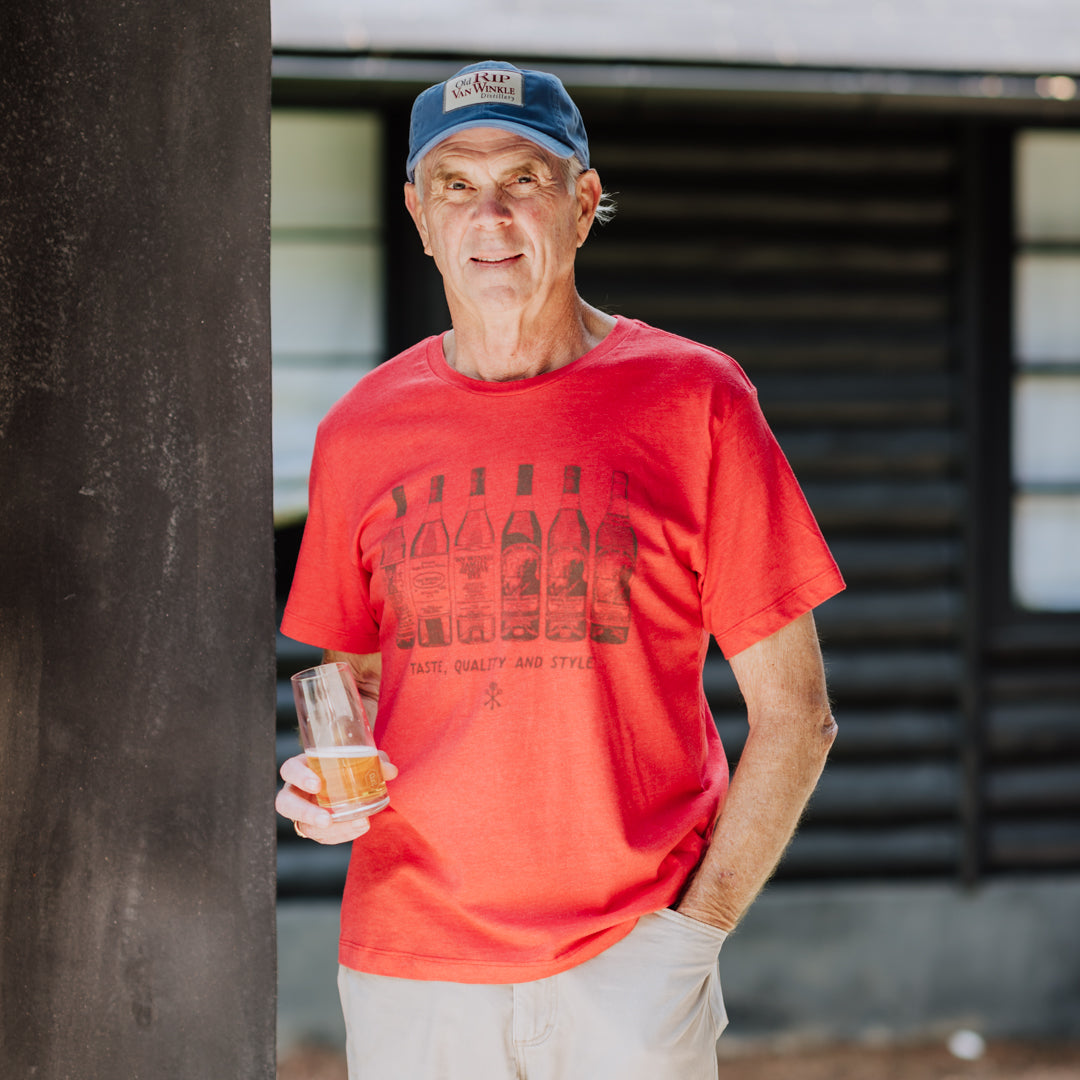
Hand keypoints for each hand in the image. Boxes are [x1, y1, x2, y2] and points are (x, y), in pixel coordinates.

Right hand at [276, 752, 398, 844]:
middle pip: (285, 803)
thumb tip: (390, 771)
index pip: (289, 770)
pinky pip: (321, 836)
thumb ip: (374, 760)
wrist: (344, 782)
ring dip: (330, 830)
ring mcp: (302, 811)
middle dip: (305, 813)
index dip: (299, 776)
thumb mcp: (358, 758)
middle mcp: (296, 790)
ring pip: (303, 825)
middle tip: (327, 819)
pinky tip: (358, 828)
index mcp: (303, 767)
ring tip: (358, 824)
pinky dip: (341, 834)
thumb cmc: (346, 765)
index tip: (317, 784)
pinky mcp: (312, 827)